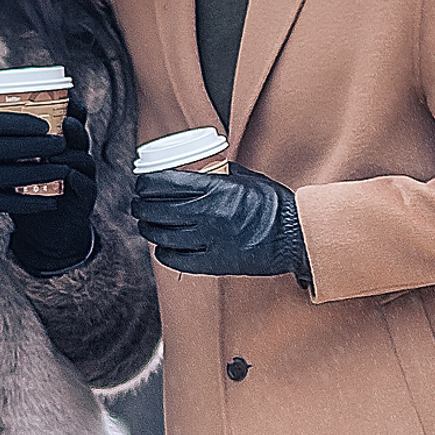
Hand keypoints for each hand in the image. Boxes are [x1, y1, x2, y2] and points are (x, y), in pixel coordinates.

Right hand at [0, 112, 66, 243]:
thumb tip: (36, 118)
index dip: (23, 123)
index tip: (46, 125)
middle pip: (9, 149)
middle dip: (39, 146)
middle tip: (62, 144)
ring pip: (12, 177)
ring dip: (41, 174)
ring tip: (64, 170)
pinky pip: (9, 203)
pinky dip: (32, 203)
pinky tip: (52, 202)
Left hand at [9, 115, 96, 273]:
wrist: (41, 230)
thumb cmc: (26, 193)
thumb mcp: (16, 167)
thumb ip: (10, 148)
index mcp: (59, 146)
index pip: (68, 121)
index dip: (71, 109)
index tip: (66, 97)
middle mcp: (73, 158)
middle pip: (79, 136)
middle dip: (74, 127)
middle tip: (66, 121)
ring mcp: (82, 178)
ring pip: (84, 159)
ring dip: (72, 154)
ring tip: (59, 151)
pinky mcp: (84, 199)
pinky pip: (86, 186)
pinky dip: (77, 180)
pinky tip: (68, 176)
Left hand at [131, 163, 310, 279]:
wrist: (296, 237)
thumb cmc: (275, 206)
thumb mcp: (248, 179)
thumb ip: (221, 175)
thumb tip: (201, 171)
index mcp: (215, 188)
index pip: (164, 183)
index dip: (145, 183)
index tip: (141, 184)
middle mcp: (207, 213)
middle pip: (156, 209)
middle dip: (140, 206)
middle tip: (138, 205)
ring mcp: (209, 240)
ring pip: (161, 234)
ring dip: (148, 229)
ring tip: (145, 225)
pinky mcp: (213, 263)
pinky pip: (176, 258)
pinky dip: (163, 252)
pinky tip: (162, 248)